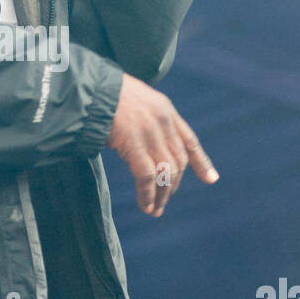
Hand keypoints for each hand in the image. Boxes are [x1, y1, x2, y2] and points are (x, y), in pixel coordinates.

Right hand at [107, 73, 218, 215]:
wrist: (89, 88)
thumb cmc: (104, 95)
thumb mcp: (136, 101)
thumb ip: (147, 120)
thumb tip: (146, 146)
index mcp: (165, 110)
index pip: (189, 140)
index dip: (201, 162)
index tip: (210, 179)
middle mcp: (163, 121)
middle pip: (178, 161)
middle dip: (173, 185)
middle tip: (164, 202)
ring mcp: (150, 133)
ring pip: (166, 172)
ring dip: (162, 195)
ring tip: (155, 210)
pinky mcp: (134, 143)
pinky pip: (147, 176)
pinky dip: (147, 194)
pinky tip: (146, 205)